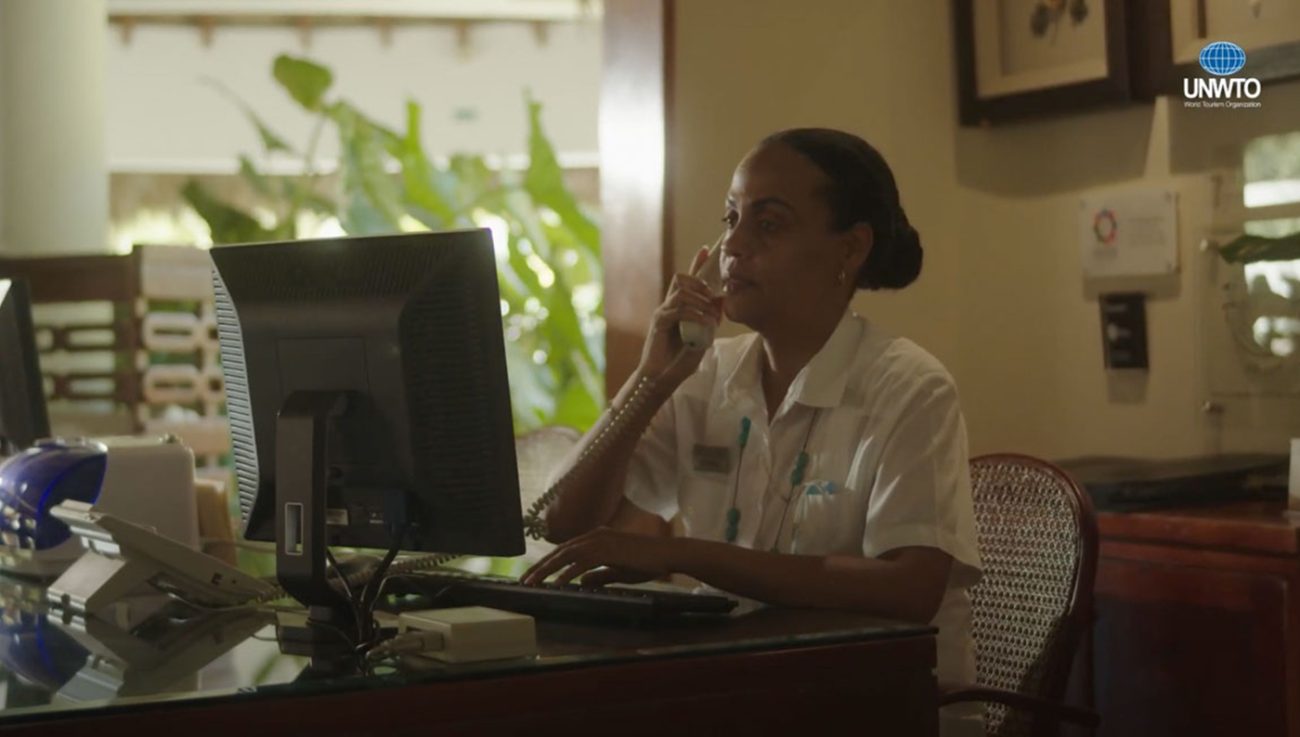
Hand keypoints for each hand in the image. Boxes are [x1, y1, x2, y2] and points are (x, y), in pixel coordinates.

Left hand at [521, 527, 676, 586]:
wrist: (666, 555)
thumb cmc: (646, 563)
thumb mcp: (618, 572)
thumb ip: (599, 576)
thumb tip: (582, 582)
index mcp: (597, 538)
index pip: (566, 550)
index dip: (548, 562)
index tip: (534, 574)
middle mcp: (596, 536)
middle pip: (560, 551)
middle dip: (541, 566)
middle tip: (525, 579)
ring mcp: (601, 541)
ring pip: (566, 555)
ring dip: (547, 570)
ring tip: (533, 582)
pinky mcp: (608, 551)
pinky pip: (581, 563)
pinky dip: (567, 573)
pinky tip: (557, 583)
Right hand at [638, 246, 721, 387]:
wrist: (663, 378)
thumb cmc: (681, 360)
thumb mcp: (704, 337)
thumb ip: (711, 319)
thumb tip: (721, 301)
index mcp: (680, 308)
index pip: (687, 281)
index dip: (696, 264)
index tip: (707, 250)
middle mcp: (670, 306)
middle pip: (682, 279)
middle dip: (700, 281)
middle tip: (713, 295)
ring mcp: (663, 312)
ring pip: (682, 292)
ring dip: (701, 300)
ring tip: (712, 314)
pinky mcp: (659, 322)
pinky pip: (679, 309)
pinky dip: (696, 314)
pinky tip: (707, 322)